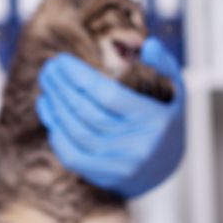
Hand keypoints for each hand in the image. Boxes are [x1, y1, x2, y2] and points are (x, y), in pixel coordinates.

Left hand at [36, 37, 184, 198]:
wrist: (166, 167)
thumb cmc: (164, 118)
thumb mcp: (175, 90)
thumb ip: (164, 64)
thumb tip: (149, 44)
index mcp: (152, 118)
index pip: (107, 94)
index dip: (79, 77)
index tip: (61, 60)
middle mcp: (137, 144)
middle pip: (88, 112)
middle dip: (62, 88)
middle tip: (48, 69)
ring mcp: (121, 164)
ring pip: (77, 133)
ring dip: (56, 108)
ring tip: (47, 87)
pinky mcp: (106, 178)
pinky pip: (73, 157)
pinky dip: (57, 135)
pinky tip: (50, 113)